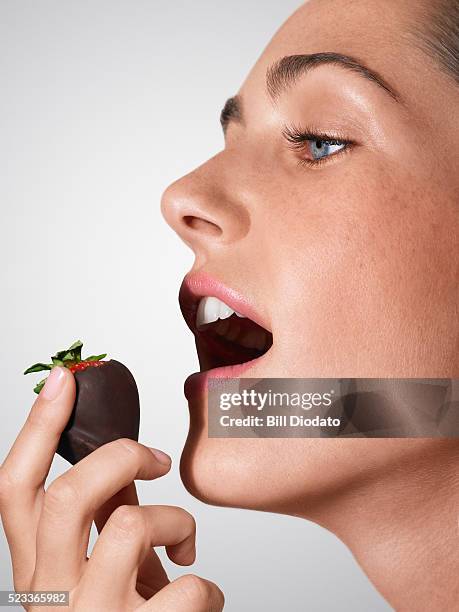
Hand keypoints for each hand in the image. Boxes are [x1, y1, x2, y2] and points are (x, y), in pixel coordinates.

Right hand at [0, 366, 223, 610]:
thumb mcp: (100, 570)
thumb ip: (103, 516)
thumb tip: (123, 457)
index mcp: (38, 569)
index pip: (15, 488)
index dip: (37, 429)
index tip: (62, 380)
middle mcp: (53, 596)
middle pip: (67, 495)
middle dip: (119, 456)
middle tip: (155, 458)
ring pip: (130, 526)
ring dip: (175, 520)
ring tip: (185, 541)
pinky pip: (188, 588)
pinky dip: (207, 585)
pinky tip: (200, 598)